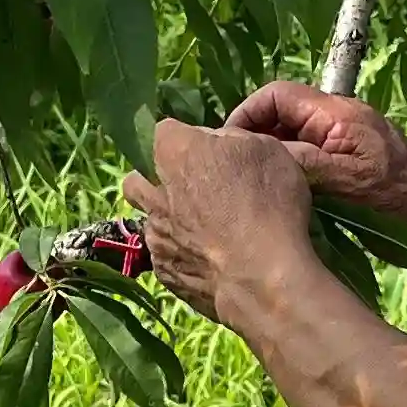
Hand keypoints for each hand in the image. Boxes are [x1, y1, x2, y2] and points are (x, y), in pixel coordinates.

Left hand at [124, 119, 317, 322]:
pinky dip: (181, 254)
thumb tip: (216, 143)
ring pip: (150, 219)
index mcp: (175, 152)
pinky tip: (209, 259)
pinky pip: (165, 255)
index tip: (209, 151)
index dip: (186, 139)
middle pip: (138, 178)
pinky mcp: (163, 271)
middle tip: (190, 189)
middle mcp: (154, 192)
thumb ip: (231, 139)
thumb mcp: (266, 150)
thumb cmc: (269, 203)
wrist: (263, 276)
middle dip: (156, 180)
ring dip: (169, 219)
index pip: (163, 130)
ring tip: (205, 231)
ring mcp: (155, 235)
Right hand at [225, 82, 406, 219]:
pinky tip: (279, 183)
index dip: (247, 114)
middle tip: (238, 165)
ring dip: (269, 149)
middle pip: (278, 111)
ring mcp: (336, 130)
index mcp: (333, 112)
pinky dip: (286, 160)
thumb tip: (261, 155)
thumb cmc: (395, 187)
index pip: (275, 95)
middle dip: (253, 133)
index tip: (232, 144)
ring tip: (252, 177)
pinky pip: (303, 145)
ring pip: (288, 129)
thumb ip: (303, 162)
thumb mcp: (346, 177)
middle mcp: (332, 114)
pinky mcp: (341, 147)